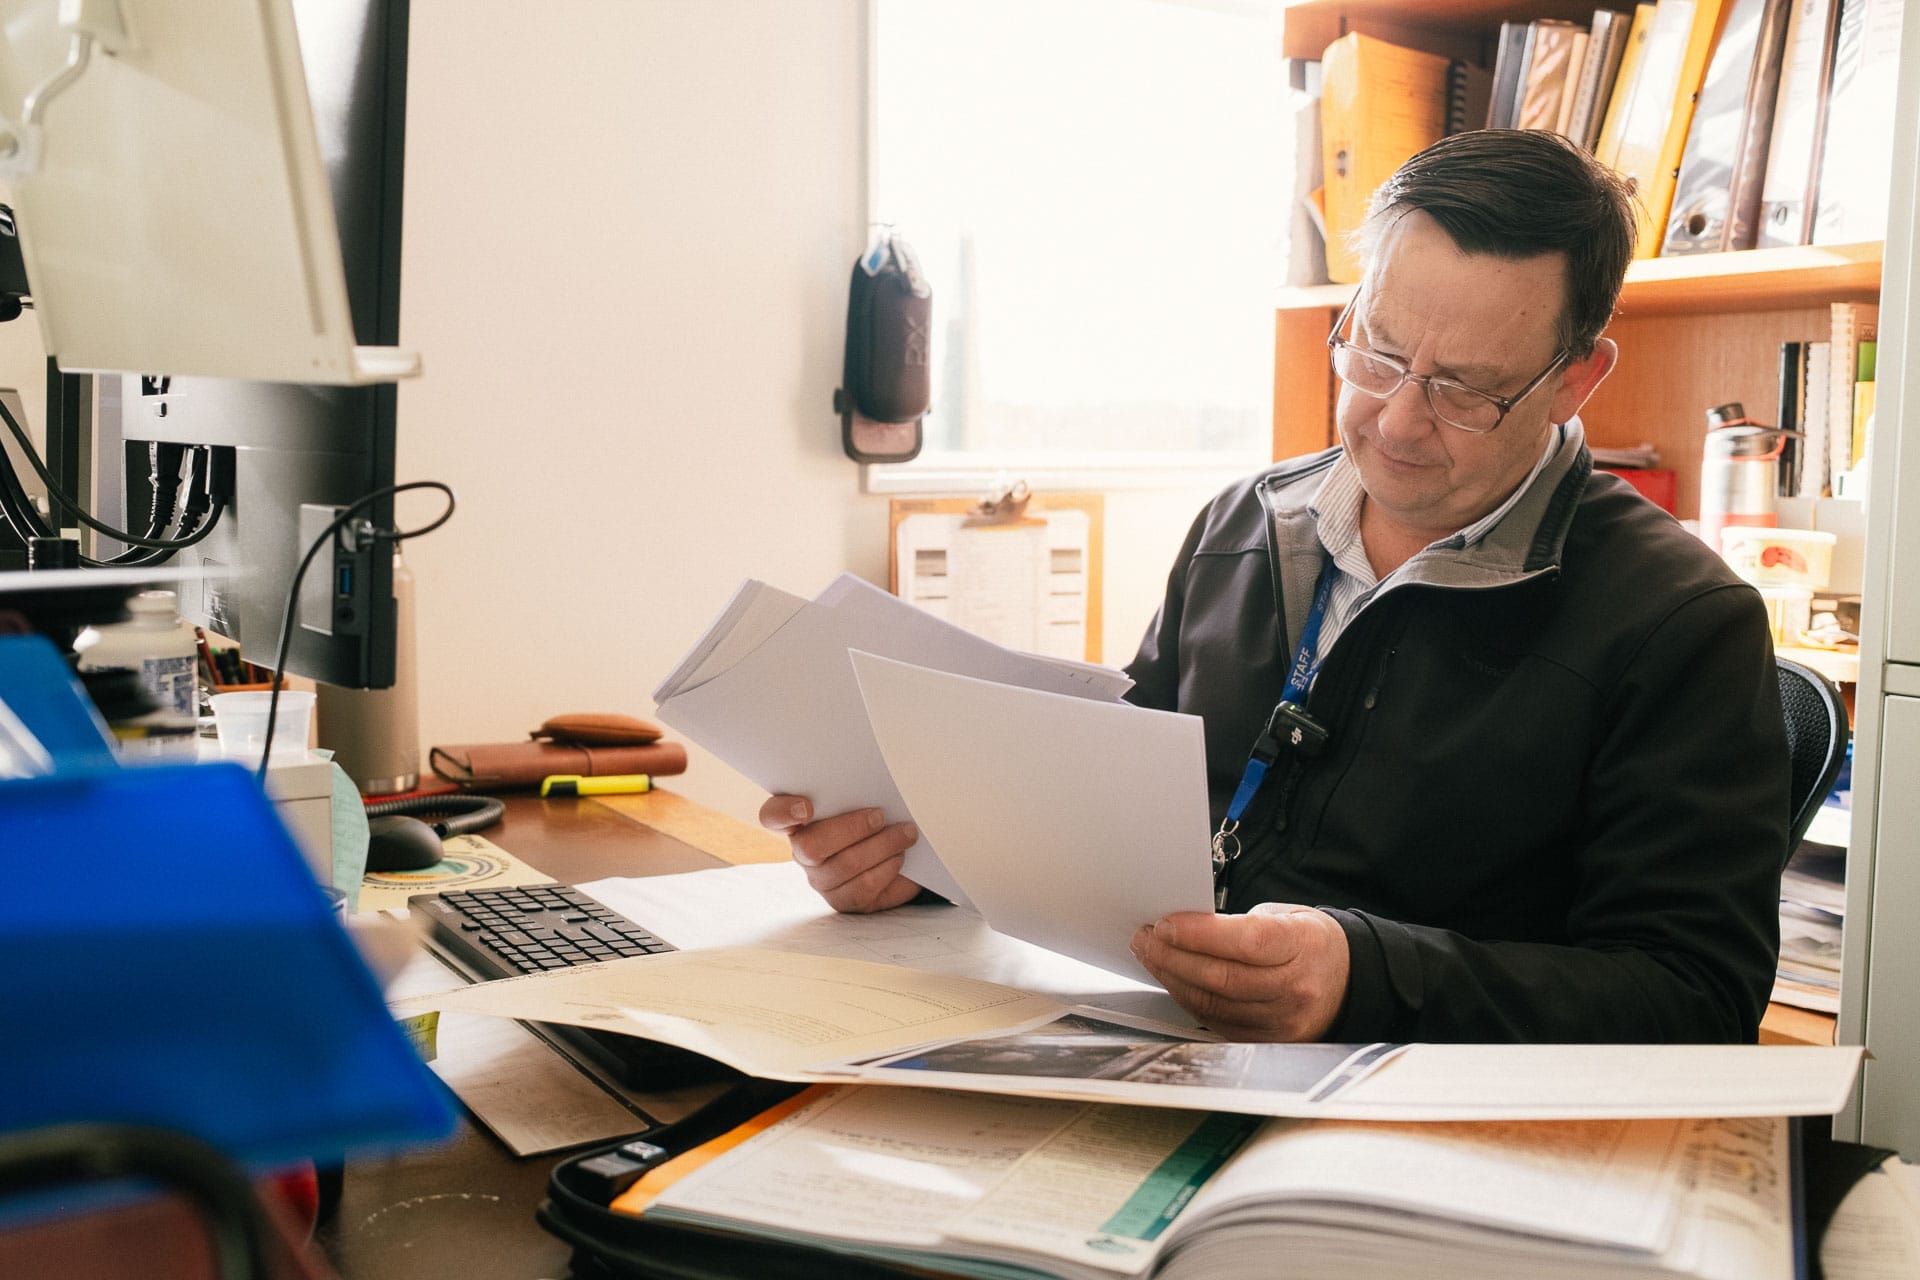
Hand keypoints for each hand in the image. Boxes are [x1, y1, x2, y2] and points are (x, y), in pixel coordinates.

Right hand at [758, 794, 922, 913]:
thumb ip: (854, 790)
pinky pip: (865, 889)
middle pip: (813, 846)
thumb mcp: (860, 799)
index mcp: (798, 821)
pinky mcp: (845, 902)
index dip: (784, 812)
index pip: (773, 816)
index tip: (806, 807)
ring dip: (882, 847)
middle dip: (853, 828)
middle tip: (881, 816)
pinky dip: (889, 870)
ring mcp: (822, 881)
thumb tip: (874, 784)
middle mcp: (803, 854)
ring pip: (847, 866)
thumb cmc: (869, 816)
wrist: (892, 851)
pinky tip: (900, 858)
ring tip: (906, 834)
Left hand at [1130, 903, 1349, 1040]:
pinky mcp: (1267, 1041)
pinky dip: (1188, 1000)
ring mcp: (1282, 1021)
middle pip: (1221, 977)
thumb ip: (1240, 923)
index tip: (1165, 924)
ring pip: (1213, 1003)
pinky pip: (1216, 1022)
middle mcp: (1295, 988)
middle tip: (1146, 939)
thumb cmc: (1310, 944)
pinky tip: (1173, 981)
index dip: (1199, 934)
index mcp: (1303, 946)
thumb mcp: (1287, 917)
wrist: (1347, 984)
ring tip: (1151, 956)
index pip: (1247, 942)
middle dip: (1172, 956)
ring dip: (1172, 978)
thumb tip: (1184, 928)